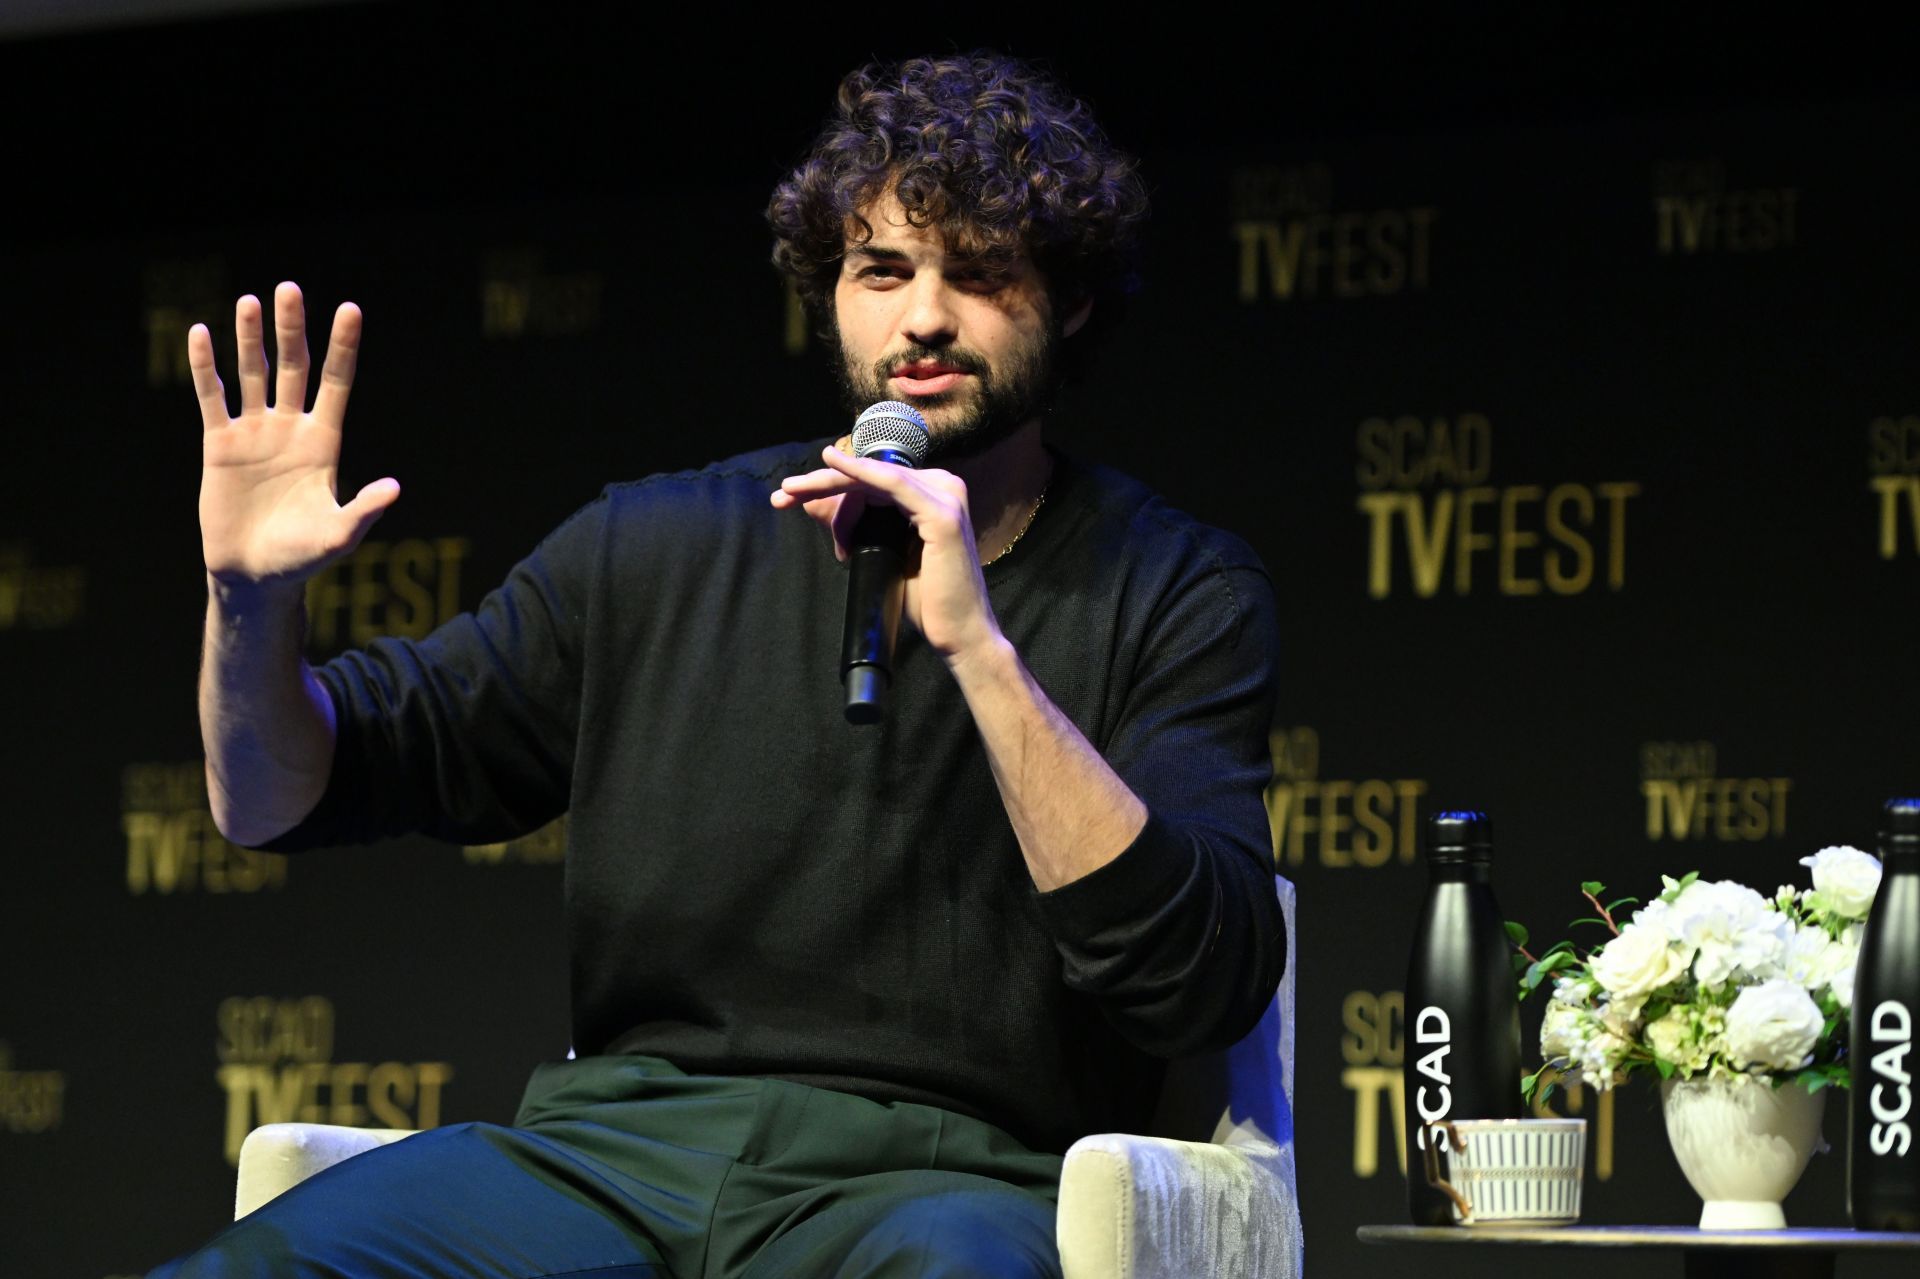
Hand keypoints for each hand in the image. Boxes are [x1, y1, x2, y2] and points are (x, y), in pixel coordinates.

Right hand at [193, 282, 397, 601]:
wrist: (254, 575)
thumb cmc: (302, 557)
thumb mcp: (339, 535)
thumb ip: (364, 509)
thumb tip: (395, 488)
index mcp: (324, 442)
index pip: (337, 383)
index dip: (343, 347)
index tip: (350, 309)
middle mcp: (291, 429)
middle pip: (293, 367)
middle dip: (292, 329)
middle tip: (289, 288)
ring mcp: (255, 433)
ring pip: (252, 374)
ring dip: (250, 339)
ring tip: (250, 301)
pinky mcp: (220, 445)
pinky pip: (212, 398)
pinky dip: (205, 367)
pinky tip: (200, 334)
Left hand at [771, 445, 1001, 660]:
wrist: (960, 636)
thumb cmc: (927, 602)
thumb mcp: (878, 556)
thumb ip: (852, 528)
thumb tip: (813, 506)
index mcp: (930, 495)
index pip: (872, 480)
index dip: (828, 485)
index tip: (788, 499)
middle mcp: (943, 487)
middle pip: (870, 476)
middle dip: (821, 483)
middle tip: (782, 493)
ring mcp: (946, 497)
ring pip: (875, 478)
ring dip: (829, 481)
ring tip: (791, 490)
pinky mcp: (942, 514)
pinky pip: (892, 484)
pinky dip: (860, 473)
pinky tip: (832, 466)